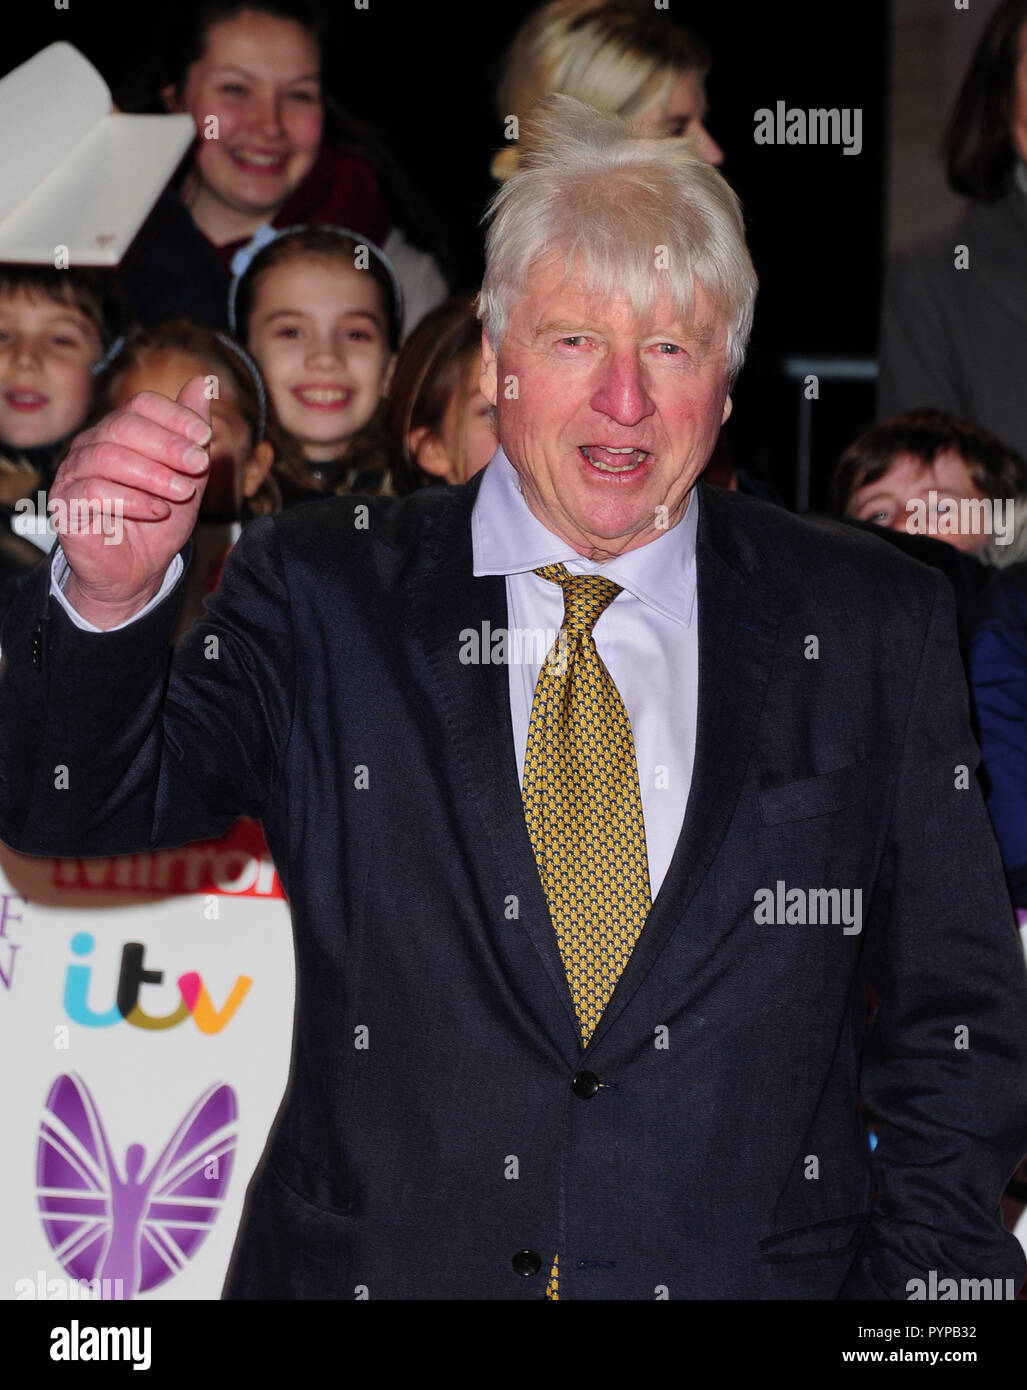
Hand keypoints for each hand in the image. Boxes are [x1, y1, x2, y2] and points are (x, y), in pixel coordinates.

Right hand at [50, 376, 211, 628]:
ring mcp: (73, 474)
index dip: (175, 416)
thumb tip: (204, 382)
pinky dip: (131, 499)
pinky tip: (157, 511)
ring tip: (184, 493)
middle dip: (168, 444)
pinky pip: (93, 491)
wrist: (138, 571)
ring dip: (154, 474)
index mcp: (119, 432)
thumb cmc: (160, 521)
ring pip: (108, 457)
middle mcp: (91, 446)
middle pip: (123, 426)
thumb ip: (193, 434)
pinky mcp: (65, 504)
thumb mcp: (188, 476)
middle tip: (199, 464)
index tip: (206, 438)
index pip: (141, 405)